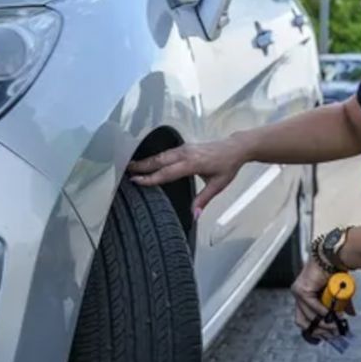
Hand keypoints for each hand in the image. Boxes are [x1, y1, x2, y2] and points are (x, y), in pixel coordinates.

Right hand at [128, 137, 247, 215]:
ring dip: (146, 160)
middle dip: (142, 166)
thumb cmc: (227, 165)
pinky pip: (166, 152)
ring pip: (161, 155)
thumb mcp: (218, 185)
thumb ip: (203, 200)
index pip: (167, 172)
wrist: (235, 148)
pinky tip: (147, 161)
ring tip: (131, 166)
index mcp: (193, 163)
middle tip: (125, 171)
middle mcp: (186, 154)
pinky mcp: (185, 147)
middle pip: (159, 160)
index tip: (137, 181)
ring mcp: (184, 148)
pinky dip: (154, 157)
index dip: (151, 177)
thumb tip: (194, 215)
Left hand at [291, 259, 354, 338]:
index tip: (328, 337)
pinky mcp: (301, 289)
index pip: (305, 320)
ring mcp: (298, 293)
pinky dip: (322, 312)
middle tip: (333, 333)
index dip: (316, 331)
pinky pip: (312, 306)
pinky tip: (330, 315)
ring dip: (323, 323)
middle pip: (303, 322)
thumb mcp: (338, 293)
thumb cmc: (333, 272)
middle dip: (319, 331)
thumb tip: (349, 316)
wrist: (331, 257)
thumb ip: (341, 305)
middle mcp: (298, 296)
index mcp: (305, 298)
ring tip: (335, 325)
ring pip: (308, 316)